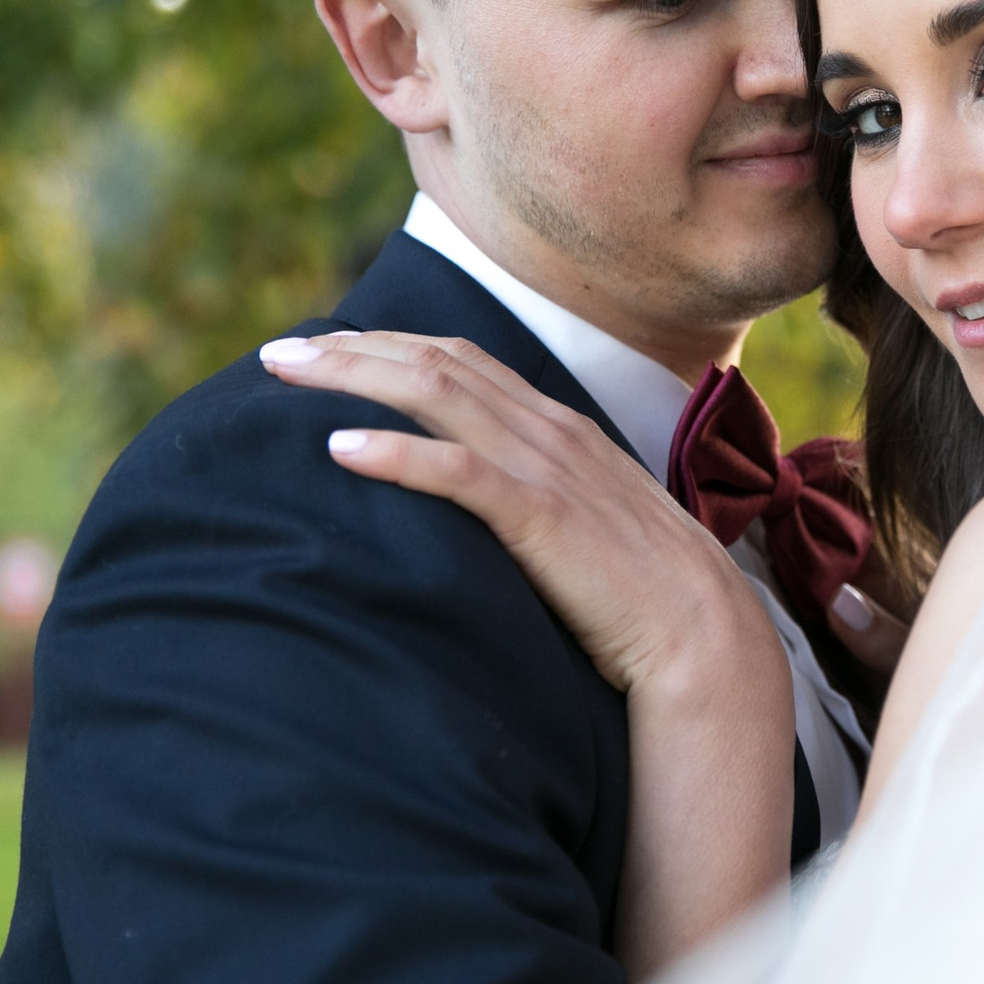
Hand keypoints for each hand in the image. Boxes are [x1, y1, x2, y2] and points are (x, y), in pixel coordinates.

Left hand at [259, 331, 774, 698]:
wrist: (705, 634)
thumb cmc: (643, 594)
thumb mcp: (586, 526)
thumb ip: (538, 498)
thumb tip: (482, 505)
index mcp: (561, 429)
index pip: (463, 362)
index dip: (390, 348)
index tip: (328, 351)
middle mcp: (550, 432)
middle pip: (437, 363)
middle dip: (352, 350)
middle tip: (278, 353)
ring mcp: (548, 469)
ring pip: (438, 395)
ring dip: (355, 376)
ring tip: (288, 375)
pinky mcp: (543, 517)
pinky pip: (458, 471)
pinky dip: (396, 453)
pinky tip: (340, 447)